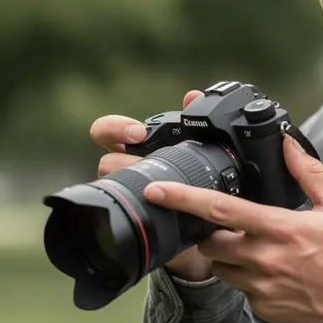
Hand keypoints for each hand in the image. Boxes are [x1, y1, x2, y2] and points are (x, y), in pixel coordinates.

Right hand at [89, 90, 213, 281]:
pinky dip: (138, 222)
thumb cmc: (202, 182)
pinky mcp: (139, 225)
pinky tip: (158, 220)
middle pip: (108, 162)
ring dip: (133, 188)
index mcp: (139, 150)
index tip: (138, 132)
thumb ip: (197, 122)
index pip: (108, 133)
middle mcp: (129, 173)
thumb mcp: (204, 153)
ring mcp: (132, 198)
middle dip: (124, 163)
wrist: (214, 228)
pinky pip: (126, 224)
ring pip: (114, 190)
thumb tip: (193, 95)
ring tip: (157, 192)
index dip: (114, 128)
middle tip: (146, 167)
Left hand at [142, 131, 322, 322]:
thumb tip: (287, 142)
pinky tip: (277, 275)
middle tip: (230, 228)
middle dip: (211, 234)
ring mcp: (261, 287)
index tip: (158, 190)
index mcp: (279, 228)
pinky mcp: (264, 309)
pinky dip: (251, 280)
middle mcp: (264, 259)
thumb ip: (308, 172)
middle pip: (211, 243)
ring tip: (260, 252)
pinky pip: (243, 291)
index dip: (183, 198)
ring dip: (231, 258)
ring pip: (223, 268)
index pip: (220, 210)